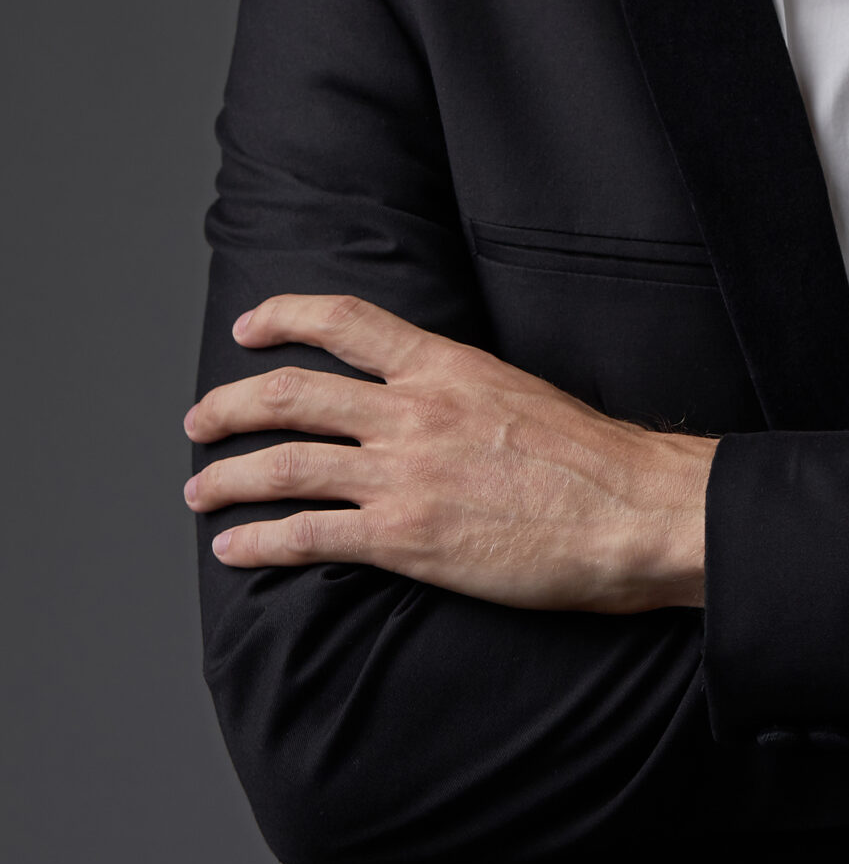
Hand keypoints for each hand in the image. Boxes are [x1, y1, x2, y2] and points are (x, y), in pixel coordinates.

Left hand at [183, 295, 715, 610]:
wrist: (634, 512)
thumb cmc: (596, 462)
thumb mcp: (521, 393)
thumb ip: (463, 393)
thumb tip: (431, 400)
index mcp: (446, 367)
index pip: (345, 321)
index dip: (284, 316)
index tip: (249, 328)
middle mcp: (414, 412)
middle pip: (290, 394)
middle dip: (228, 406)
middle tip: (202, 421)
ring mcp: (405, 475)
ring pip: (283, 463)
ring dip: (226, 477)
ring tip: (200, 490)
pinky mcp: (406, 539)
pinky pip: (307, 536)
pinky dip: (258, 540)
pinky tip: (235, 547)